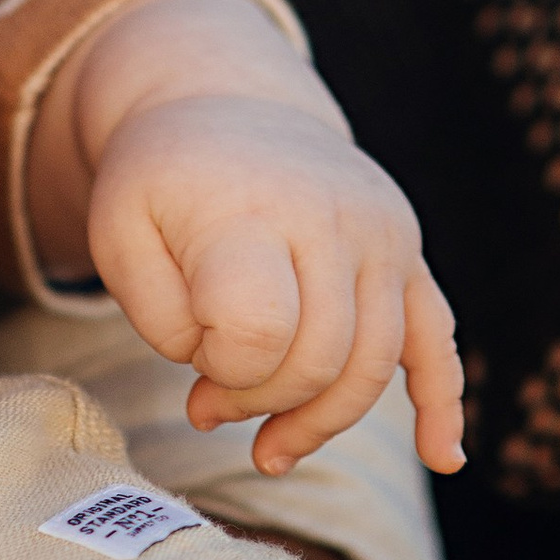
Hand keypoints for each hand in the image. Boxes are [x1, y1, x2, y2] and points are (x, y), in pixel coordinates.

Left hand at [49, 0, 463, 478]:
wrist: (225, 102)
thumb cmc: (164, 179)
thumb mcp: (117, 229)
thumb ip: (155, 313)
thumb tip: (222, 375)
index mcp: (254, 207)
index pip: (258, 330)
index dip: (219, 364)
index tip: (188, 348)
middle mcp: (332, 216)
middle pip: (320, 359)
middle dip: (258, 402)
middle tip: (205, 405)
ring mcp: (380, 233)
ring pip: (372, 366)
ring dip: (318, 423)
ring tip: (266, 447)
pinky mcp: (406, 250)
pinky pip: (437, 336)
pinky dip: (442, 401)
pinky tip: (442, 457)